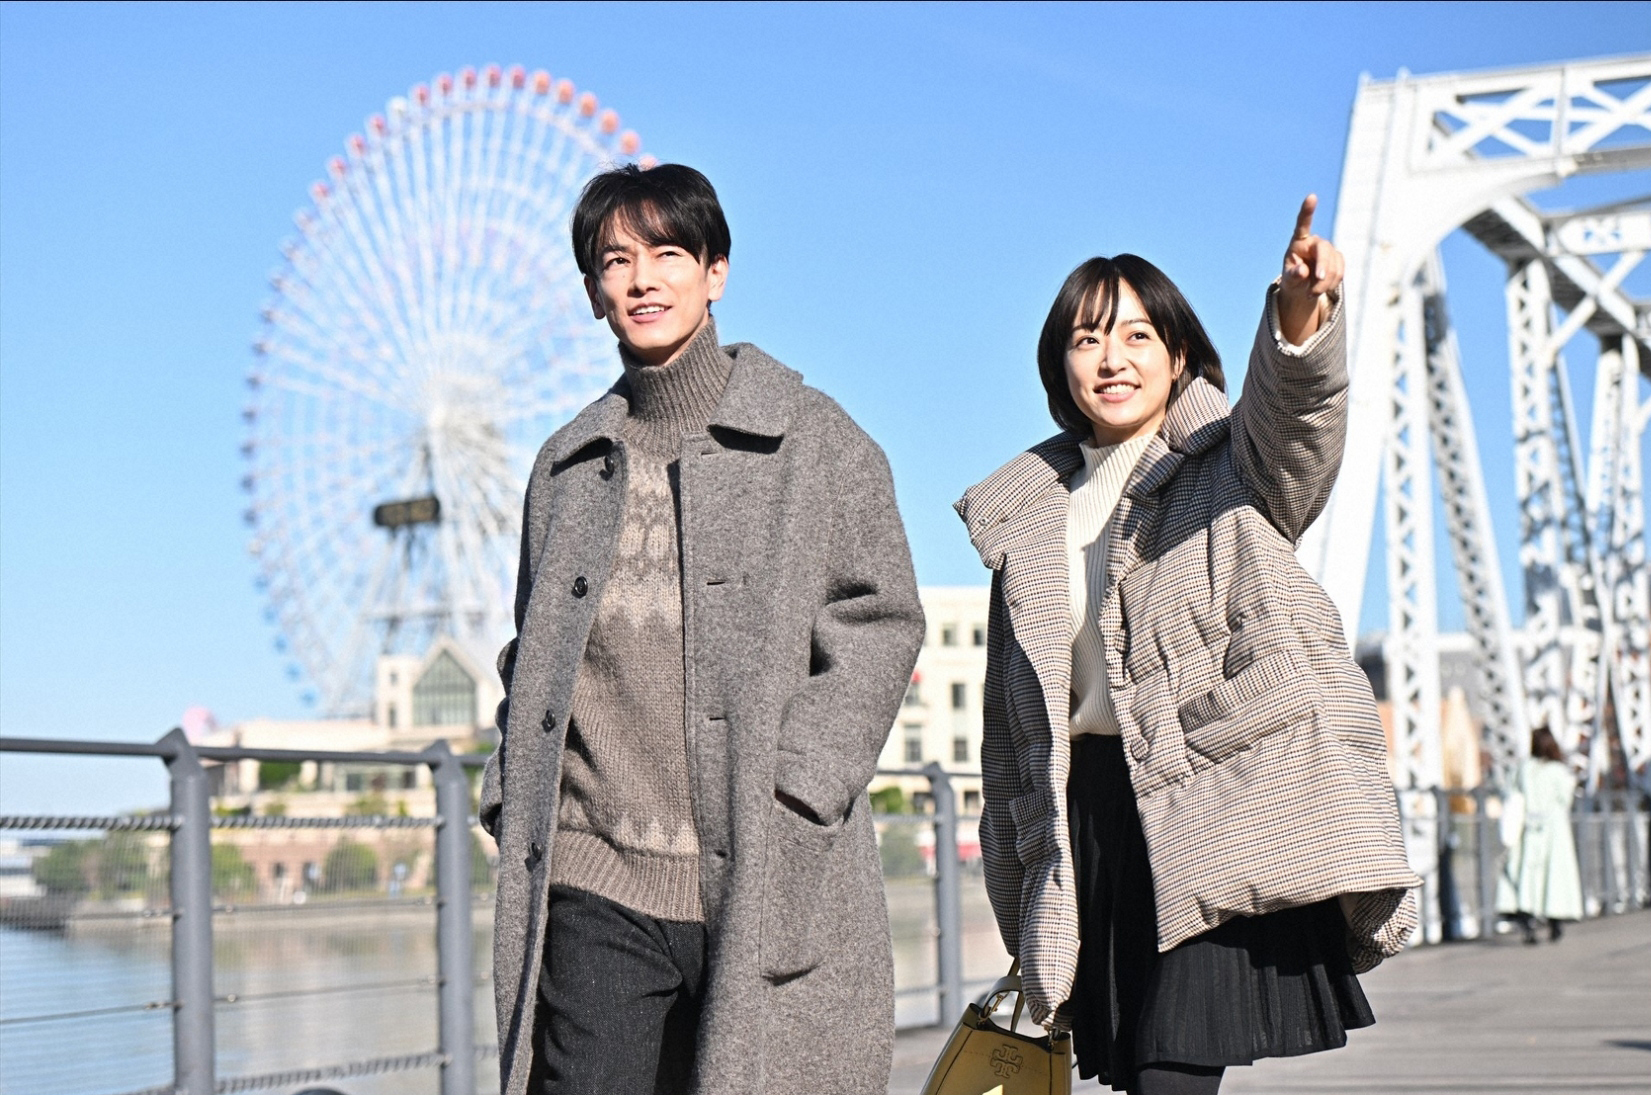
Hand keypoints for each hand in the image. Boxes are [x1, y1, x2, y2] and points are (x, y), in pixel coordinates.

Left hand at [1278, 194, 1343, 344]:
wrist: (1303, 287)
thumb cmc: (1293, 278)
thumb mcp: (1289, 279)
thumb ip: (1293, 275)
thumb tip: (1302, 271)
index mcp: (1298, 242)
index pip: (1303, 224)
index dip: (1308, 211)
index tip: (1311, 197)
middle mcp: (1315, 242)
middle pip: (1324, 250)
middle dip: (1323, 268)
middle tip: (1316, 286)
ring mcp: (1328, 250)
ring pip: (1334, 265)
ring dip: (1325, 283)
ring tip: (1311, 293)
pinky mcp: (1338, 259)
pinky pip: (1340, 272)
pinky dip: (1331, 284)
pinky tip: (1321, 289)